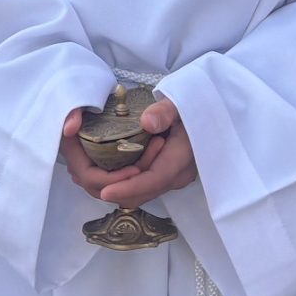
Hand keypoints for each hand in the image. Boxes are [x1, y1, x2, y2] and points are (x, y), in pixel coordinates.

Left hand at [59, 98, 197, 210]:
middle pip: (140, 193)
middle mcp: (177, 175)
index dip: (128, 187)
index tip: (105, 190)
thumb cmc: (193, 104)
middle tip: (84, 165)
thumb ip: (165, 112)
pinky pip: (140, 185)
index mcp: (181, 158)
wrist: (211, 113)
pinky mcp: (166, 176)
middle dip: (111, 187)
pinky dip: (121, 178)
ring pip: (138, 192)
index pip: (153, 181)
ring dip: (114, 182)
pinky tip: (106, 159)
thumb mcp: (181, 102)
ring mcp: (172, 178)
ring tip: (92, 158)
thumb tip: (147, 123)